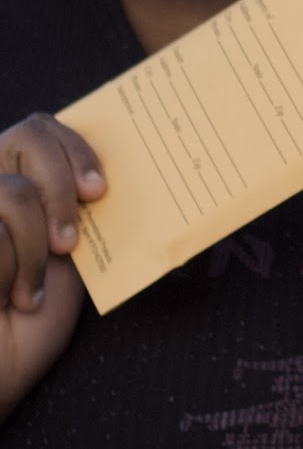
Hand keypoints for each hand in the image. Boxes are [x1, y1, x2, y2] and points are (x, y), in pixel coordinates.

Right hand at [0, 114, 101, 419]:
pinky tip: (11, 301)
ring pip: (13, 192)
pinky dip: (11, 271)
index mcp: (16, 181)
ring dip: (33, 248)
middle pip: (27, 136)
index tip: (99, 192)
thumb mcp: (67, 254)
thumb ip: (79, 208)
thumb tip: (144, 162)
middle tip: (69, 242)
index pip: (41, 128)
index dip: (74, 149)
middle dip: (60, 187)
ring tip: (32, 289)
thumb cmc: (32, 320)